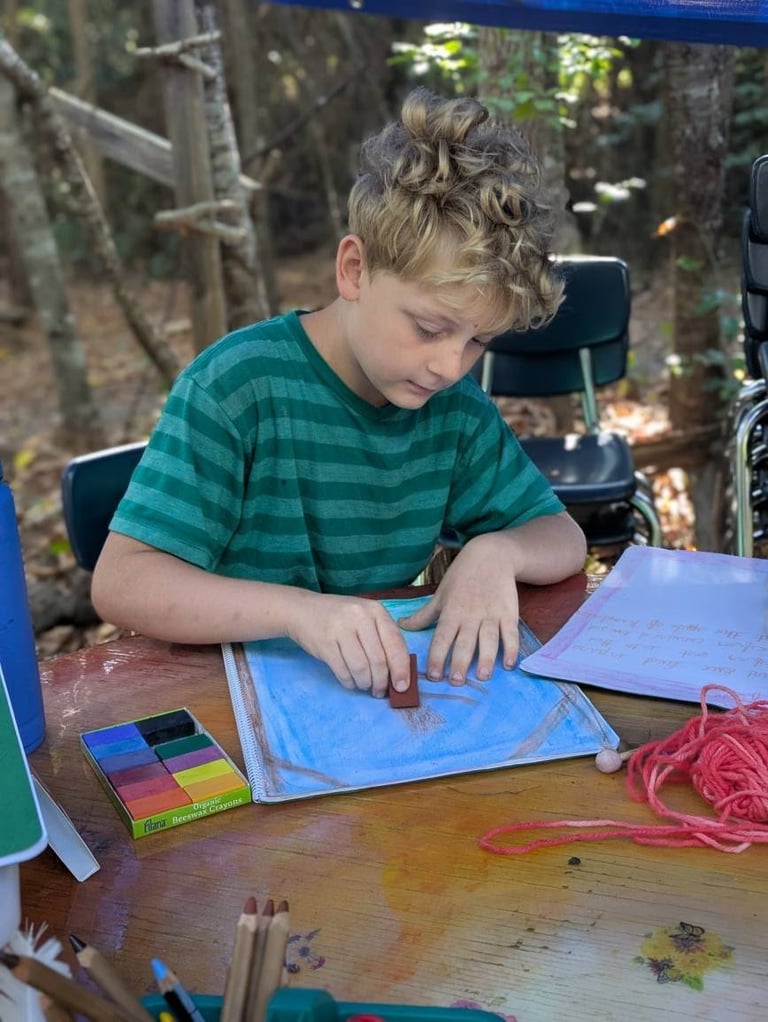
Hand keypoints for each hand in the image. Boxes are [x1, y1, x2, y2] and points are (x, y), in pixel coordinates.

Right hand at [288, 593, 411, 697]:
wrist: (303, 610)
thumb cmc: (341, 618)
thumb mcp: (366, 618)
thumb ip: (383, 639)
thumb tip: (399, 675)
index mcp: (376, 610)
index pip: (395, 643)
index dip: (401, 669)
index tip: (402, 687)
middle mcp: (360, 617)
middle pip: (378, 660)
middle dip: (382, 682)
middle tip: (380, 692)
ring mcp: (341, 629)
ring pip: (361, 668)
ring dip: (365, 683)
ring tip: (364, 685)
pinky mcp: (325, 643)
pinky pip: (342, 671)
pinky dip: (349, 682)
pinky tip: (351, 681)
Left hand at [398, 534, 520, 684]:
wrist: (491, 556)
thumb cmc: (462, 577)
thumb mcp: (440, 594)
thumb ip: (423, 614)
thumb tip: (401, 625)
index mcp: (451, 612)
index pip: (441, 638)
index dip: (437, 657)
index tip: (434, 675)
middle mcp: (470, 615)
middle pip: (465, 642)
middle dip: (460, 662)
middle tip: (457, 681)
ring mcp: (491, 614)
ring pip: (489, 640)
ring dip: (487, 658)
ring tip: (483, 676)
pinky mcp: (508, 613)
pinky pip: (511, 633)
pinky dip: (511, 648)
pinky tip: (509, 664)